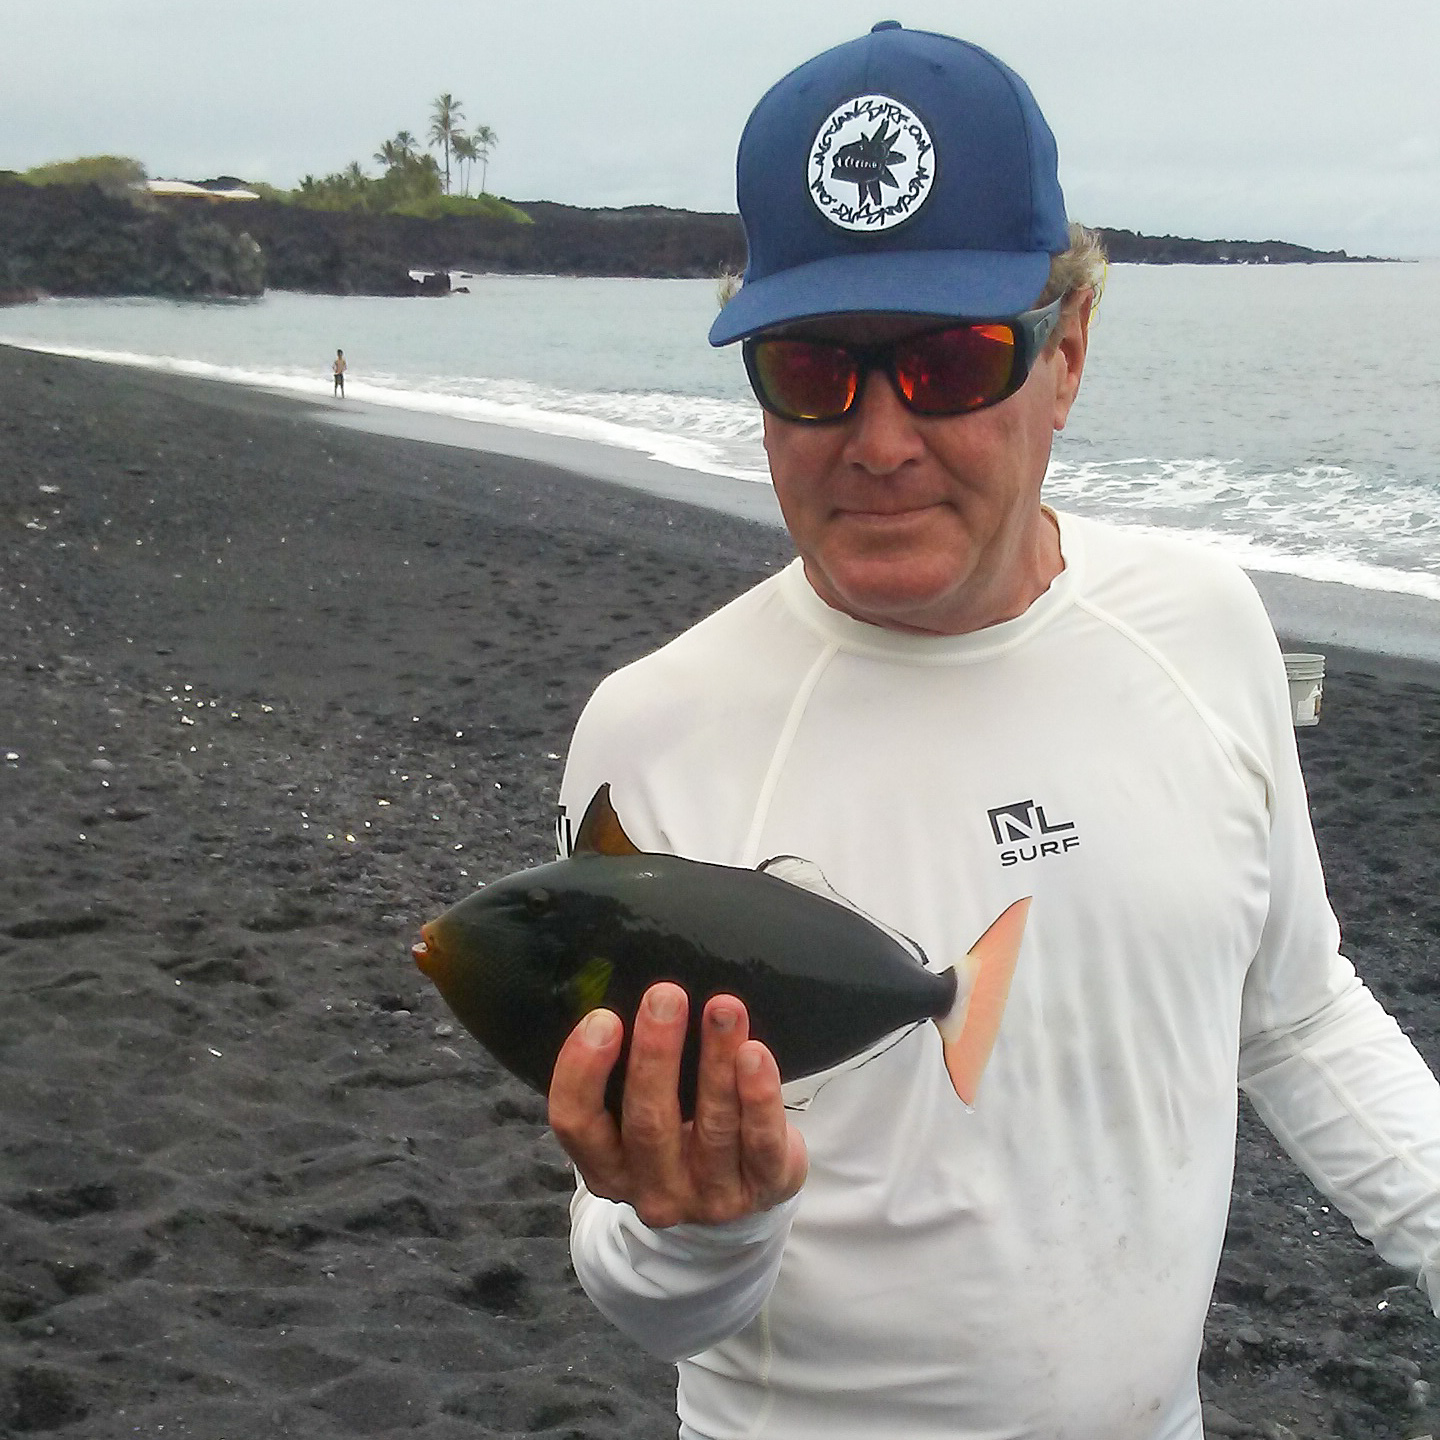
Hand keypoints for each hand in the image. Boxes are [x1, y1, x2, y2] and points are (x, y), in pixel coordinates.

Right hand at [548, 982, 808, 1229]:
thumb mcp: (635, 1120)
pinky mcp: (764, 1187)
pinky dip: (759, 1095)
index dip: (583, 1072)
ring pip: (714, 1125)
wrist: (741, 1198)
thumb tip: (629, 991)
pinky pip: (763, 1143)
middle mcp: (653, 1189)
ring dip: (716, 1059)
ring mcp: (710, 1196)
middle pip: (647, 1122)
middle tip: (665, 996)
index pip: (577, 1124)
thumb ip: (623, 1073)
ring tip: (723, 1007)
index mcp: (608, 1168)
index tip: (603, 1018)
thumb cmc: (678, 1136)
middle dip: (657, 1053)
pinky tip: (756, 1053)